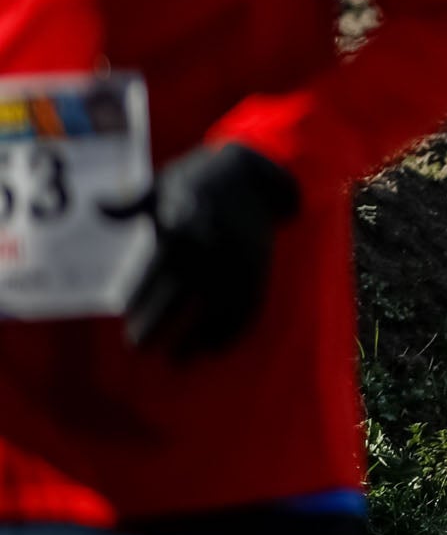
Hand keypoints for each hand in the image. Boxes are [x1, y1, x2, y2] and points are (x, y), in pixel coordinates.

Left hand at [101, 142, 300, 360]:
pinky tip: (214, 347)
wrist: (256, 175)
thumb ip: (131, 203)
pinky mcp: (259, 272)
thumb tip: (98, 208)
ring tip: (177, 359)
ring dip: (195, 339)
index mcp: (182, 231)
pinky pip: (246, 310)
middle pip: (177, 301)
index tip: (126, 319)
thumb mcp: (162, 185)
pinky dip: (231, 333)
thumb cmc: (200, 178)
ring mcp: (238, 265)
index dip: (138, 303)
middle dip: (156, 327)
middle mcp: (210, 252)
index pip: (152, 278)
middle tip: (138, 346)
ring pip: (213, 313)